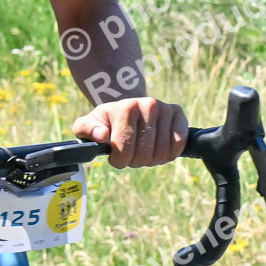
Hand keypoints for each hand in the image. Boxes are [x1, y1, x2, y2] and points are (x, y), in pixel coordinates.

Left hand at [71, 96, 187, 168]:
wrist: (127, 109)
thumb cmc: (106, 122)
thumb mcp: (88, 124)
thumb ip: (86, 129)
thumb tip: (101, 135)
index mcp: (125, 108)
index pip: (124, 149)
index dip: (119, 160)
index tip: (115, 156)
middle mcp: (148, 104)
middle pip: (144, 153)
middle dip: (135, 161)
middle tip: (130, 155)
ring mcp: (165, 108)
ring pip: (161, 153)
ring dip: (151, 160)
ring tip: (143, 152)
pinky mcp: (179, 115)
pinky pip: (179, 145)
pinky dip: (168, 155)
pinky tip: (158, 150)